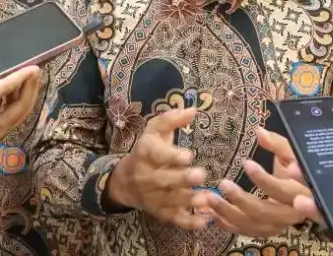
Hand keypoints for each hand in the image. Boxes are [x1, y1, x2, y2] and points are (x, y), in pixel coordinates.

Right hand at [0, 58, 42, 159]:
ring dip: (23, 97)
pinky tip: (7, 91)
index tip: (35, 66)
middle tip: (37, 71)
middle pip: (20, 107)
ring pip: (15, 115)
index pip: (7, 88)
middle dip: (31, 89)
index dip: (22, 76)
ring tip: (26, 78)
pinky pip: (6, 119)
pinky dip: (12, 105)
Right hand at [106, 107, 207, 228]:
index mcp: (145, 153)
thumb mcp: (154, 131)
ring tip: (207, 198)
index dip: (171, 156)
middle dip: (182, 179)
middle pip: (164, 180)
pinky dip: (189, 222)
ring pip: (170, 201)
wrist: (125, 181)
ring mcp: (153, 197)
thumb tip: (193, 109)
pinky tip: (205, 221)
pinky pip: (174, 219)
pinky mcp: (160, 212)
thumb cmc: (147, 150)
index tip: (188, 155)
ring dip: (189, 201)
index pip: (156, 155)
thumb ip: (171, 120)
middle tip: (201, 175)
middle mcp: (146, 176)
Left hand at [202, 128, 308, 237]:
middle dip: (241, 200)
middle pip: (266, 212)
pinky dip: (228, 225)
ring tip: (210, 198)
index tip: (246, 163)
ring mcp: (279, 225)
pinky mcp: (267, 230)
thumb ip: (278, 144)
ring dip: (229, 214)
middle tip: (222, 183)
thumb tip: (259, 132)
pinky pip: (247, 231)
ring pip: (253, 225)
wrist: (307, 191)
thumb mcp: (292, 153)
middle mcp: (292, 214)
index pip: (283, 190)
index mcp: (303, 193)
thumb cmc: (298, 166)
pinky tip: (212, 214)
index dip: (265, 180)